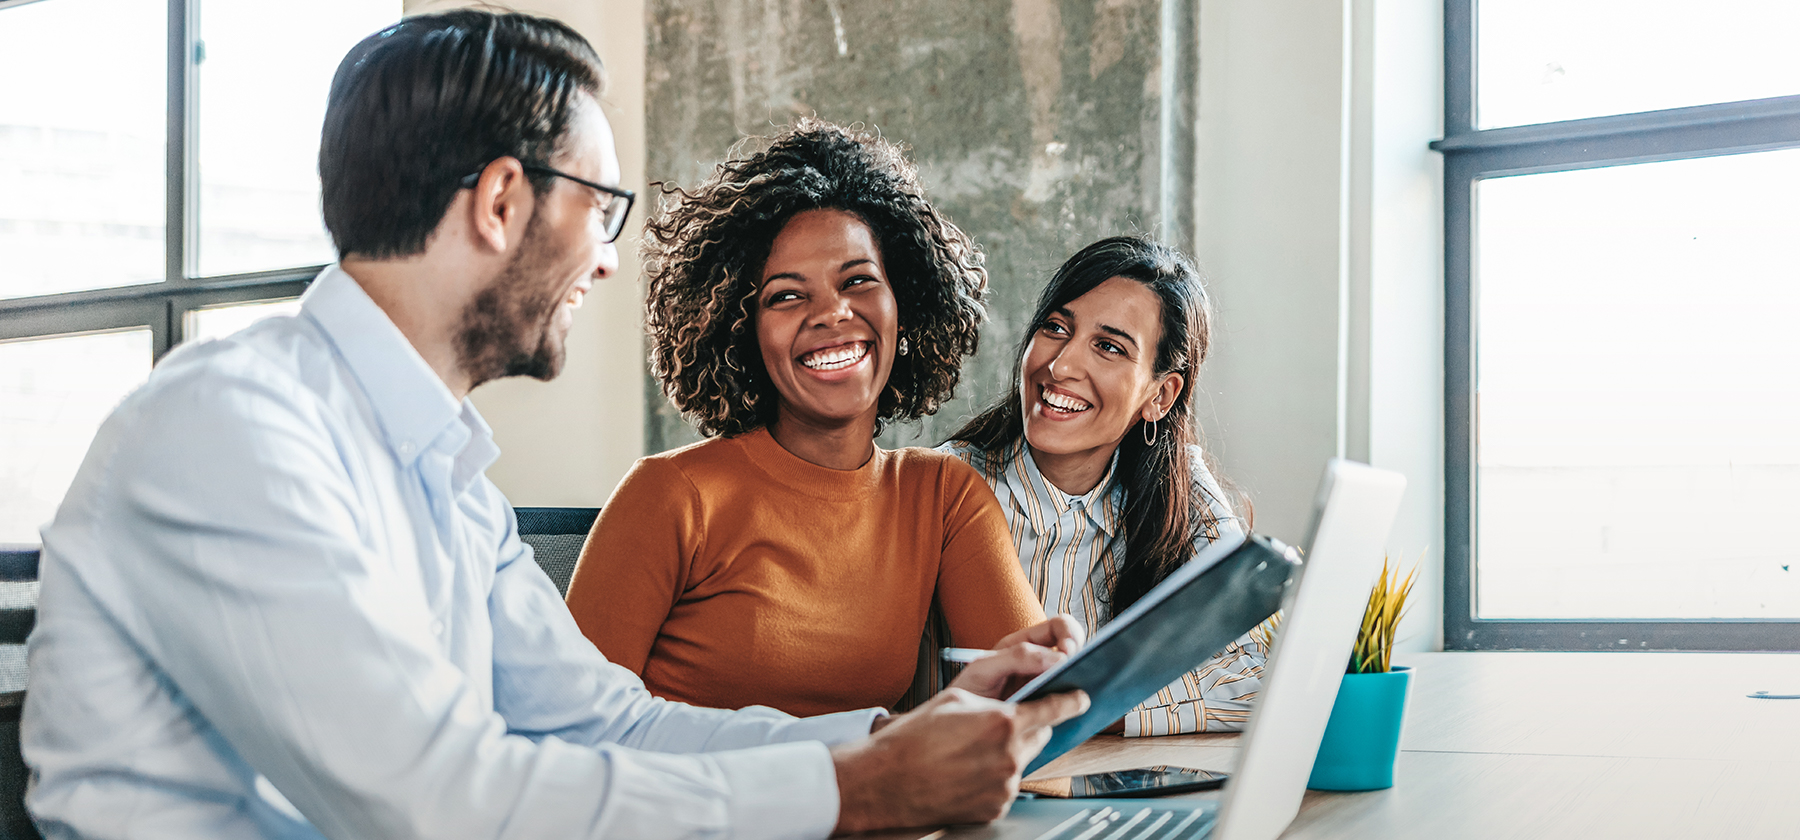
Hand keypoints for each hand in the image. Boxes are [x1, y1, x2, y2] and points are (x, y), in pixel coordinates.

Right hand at [831, 687, 1090, 832]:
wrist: (887, 782)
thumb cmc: (914, 739)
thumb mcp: (957, 700)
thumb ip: (998, 700)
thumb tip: (1023, 703)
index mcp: (1004, 722)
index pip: (1055, 708)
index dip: (1071, 700)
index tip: (1081, 698)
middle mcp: (1010, 757)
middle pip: (1041, 736)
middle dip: (1029, 727)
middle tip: (999, 725)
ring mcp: (1005, 786)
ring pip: (1022, 761)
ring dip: (1008, 753)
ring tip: (971, 751)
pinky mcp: (996, 807)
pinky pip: (1007, 785)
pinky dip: (996, 776)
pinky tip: (968, 771)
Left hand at [949, 615, 1086, 699]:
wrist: (956, 728)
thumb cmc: (966, 693)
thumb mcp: (984, 669)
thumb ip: (1016, 657)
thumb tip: (1057, 659)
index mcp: (1024, 645)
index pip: (1059, 627)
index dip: (1070, 634)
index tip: (1069, 652)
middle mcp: (1037, 664)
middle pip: (1074, 649)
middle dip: (1081, 655)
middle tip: (1076, 669)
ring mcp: (1044, 686)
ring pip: (1075, 677)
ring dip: (1082, 679)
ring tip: (1081, 687)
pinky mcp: (1046, 709)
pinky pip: (1068, 702)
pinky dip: (1075, 702)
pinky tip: (1074, 707)